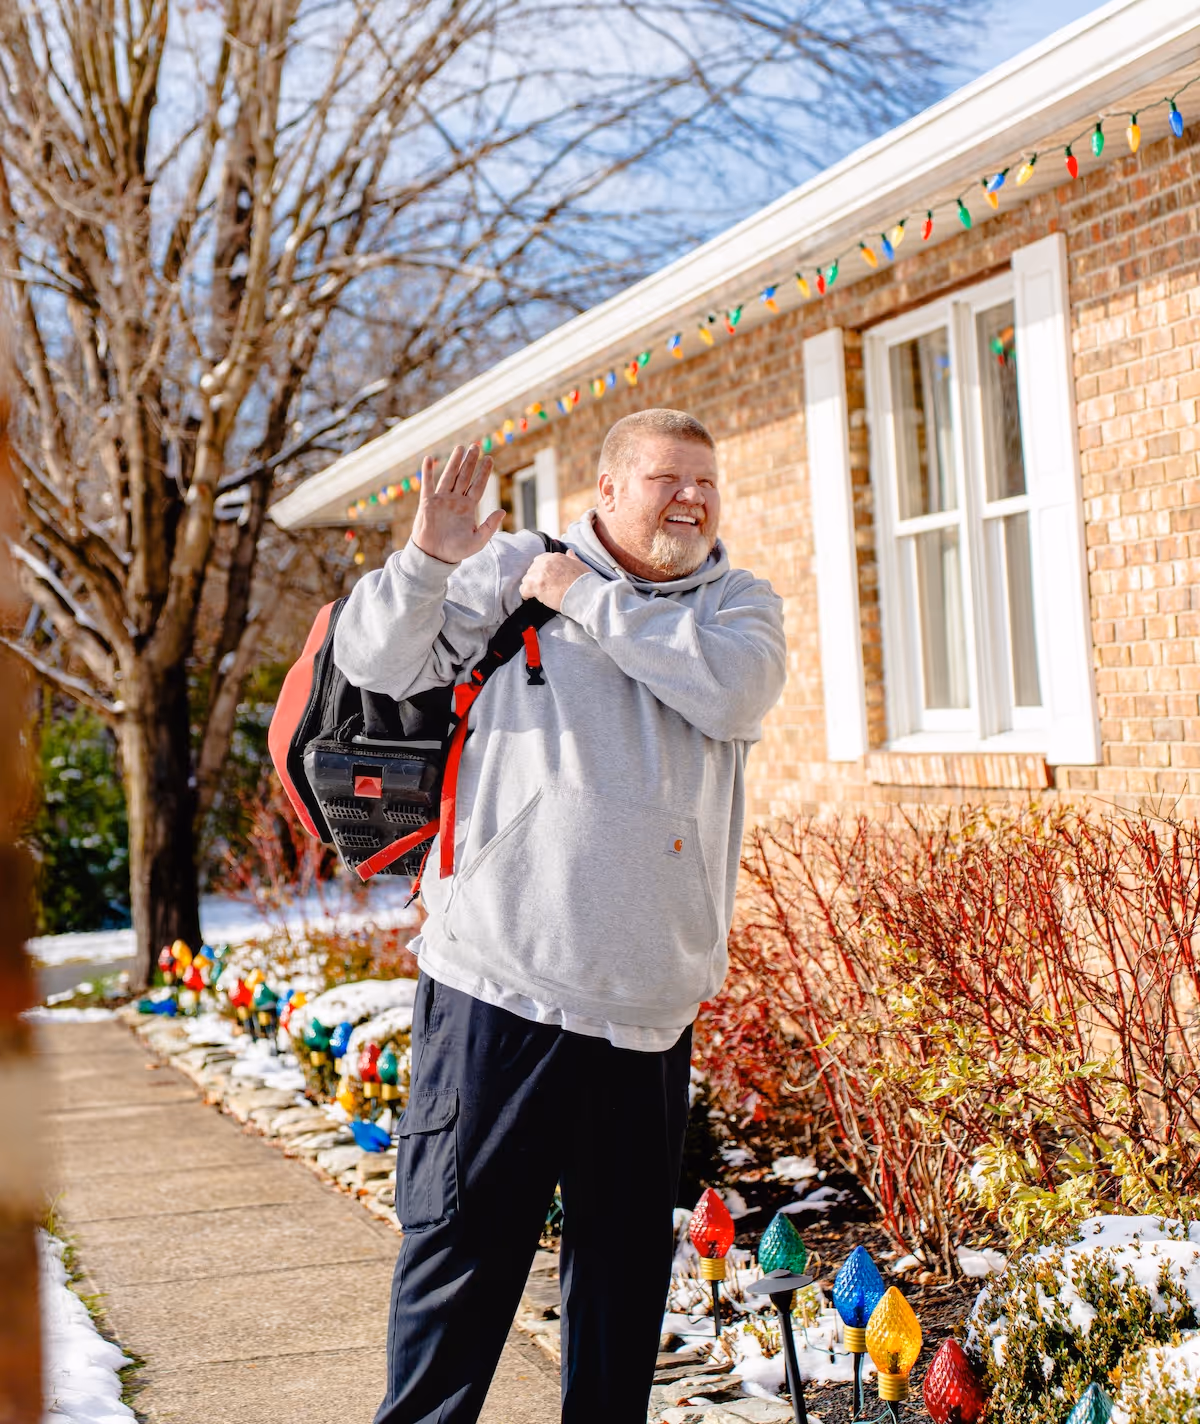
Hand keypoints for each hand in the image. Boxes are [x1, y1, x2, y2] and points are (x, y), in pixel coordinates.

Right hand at [410, 446, 501, 563]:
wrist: (434, 556)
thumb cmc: (456, 550)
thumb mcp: (478, 541)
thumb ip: (490, 526)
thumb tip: (503, 511)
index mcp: (468, 508)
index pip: (478, 486)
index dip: (484, 473)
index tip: (490, 459)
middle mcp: (456, 500)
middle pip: (465, 476)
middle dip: (470, 462)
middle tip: (476, 446)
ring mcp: (441, 500)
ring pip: (449, 476)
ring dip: (454, 462)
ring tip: (460, 448)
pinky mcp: (427, 503)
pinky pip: (427, 485)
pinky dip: (428, 472)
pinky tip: (430, 458)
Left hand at [519, 550, 588, 610]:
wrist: (584, 594)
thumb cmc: (584, 582)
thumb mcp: (580, 565)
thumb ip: (572, 558)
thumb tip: (570, 552)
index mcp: (556, 557)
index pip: (540, 560)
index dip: (541, 570)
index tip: (543, 578)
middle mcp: (546, 562)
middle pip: (532, 570)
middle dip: (535, 578)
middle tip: (541, 588)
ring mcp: (540, 574)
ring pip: (526, 579)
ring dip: (530, 586)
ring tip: (536, 594)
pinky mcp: (536, 586)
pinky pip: (523, 589)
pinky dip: (525, 594)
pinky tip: (529, 597)